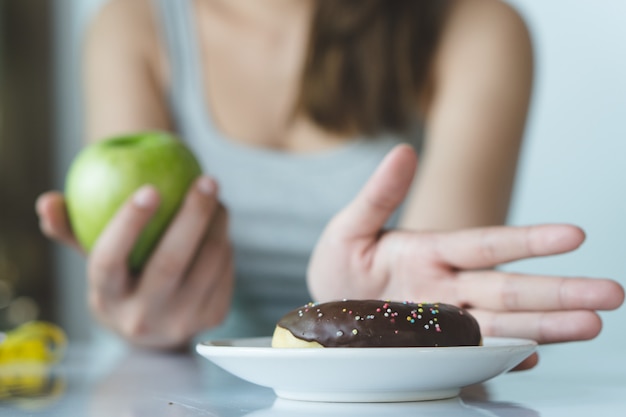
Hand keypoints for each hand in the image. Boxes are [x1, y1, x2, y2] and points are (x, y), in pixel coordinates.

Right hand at [36, 176, 233, 349]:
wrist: (154, 336)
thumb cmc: (122, 281)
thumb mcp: (96, 261)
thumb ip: (72, 230)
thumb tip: (48, 201)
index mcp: (109, 298)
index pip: (110, 260)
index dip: (128, 223)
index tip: (149, 187)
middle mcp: (144, 316)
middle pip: (171, 261)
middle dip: (193, 214)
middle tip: (206, 179)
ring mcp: (181, 321)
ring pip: (208, 263)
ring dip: (218, 224)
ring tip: (215, 197)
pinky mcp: (212, 317)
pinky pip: (225, 271)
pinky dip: (225, 242)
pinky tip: (220, 225)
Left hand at [308, 145, 623, 368]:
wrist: (328, 313)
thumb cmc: (342, 266)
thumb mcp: (349, 228)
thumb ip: (378, 196)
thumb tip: (403, 151)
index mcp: (432, 252)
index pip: (486, 245)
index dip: (526, 241)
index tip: (573, 235)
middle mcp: (447, 287)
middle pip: (507, 289)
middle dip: (558, 292)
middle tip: (610, 293)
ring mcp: (445, 322)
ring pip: (501, 323)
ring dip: (545, 326)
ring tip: (590, 325)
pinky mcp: (437, 350)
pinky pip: (474, 355)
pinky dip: (503, 357)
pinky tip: (533, 357)